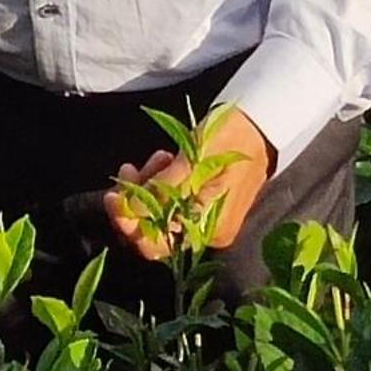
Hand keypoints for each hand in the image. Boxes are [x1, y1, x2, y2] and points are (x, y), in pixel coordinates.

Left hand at [103, 106, 273, 260]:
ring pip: (157, 212)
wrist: (257, 124)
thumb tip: (129, 211)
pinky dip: (160, 183)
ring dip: (147, 185)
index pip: (153, 246)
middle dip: (135, 199)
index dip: (127, 224)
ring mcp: (203, 219)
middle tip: (131, 168)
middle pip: (151, 229)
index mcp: (208, 230)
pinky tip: (165, 161)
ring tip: (159, 157)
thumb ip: (161, 190)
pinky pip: (168, 201)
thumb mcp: (192, 162)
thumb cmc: (229, 139)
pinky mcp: (200, 204)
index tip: (113, 196)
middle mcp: (205, 233)